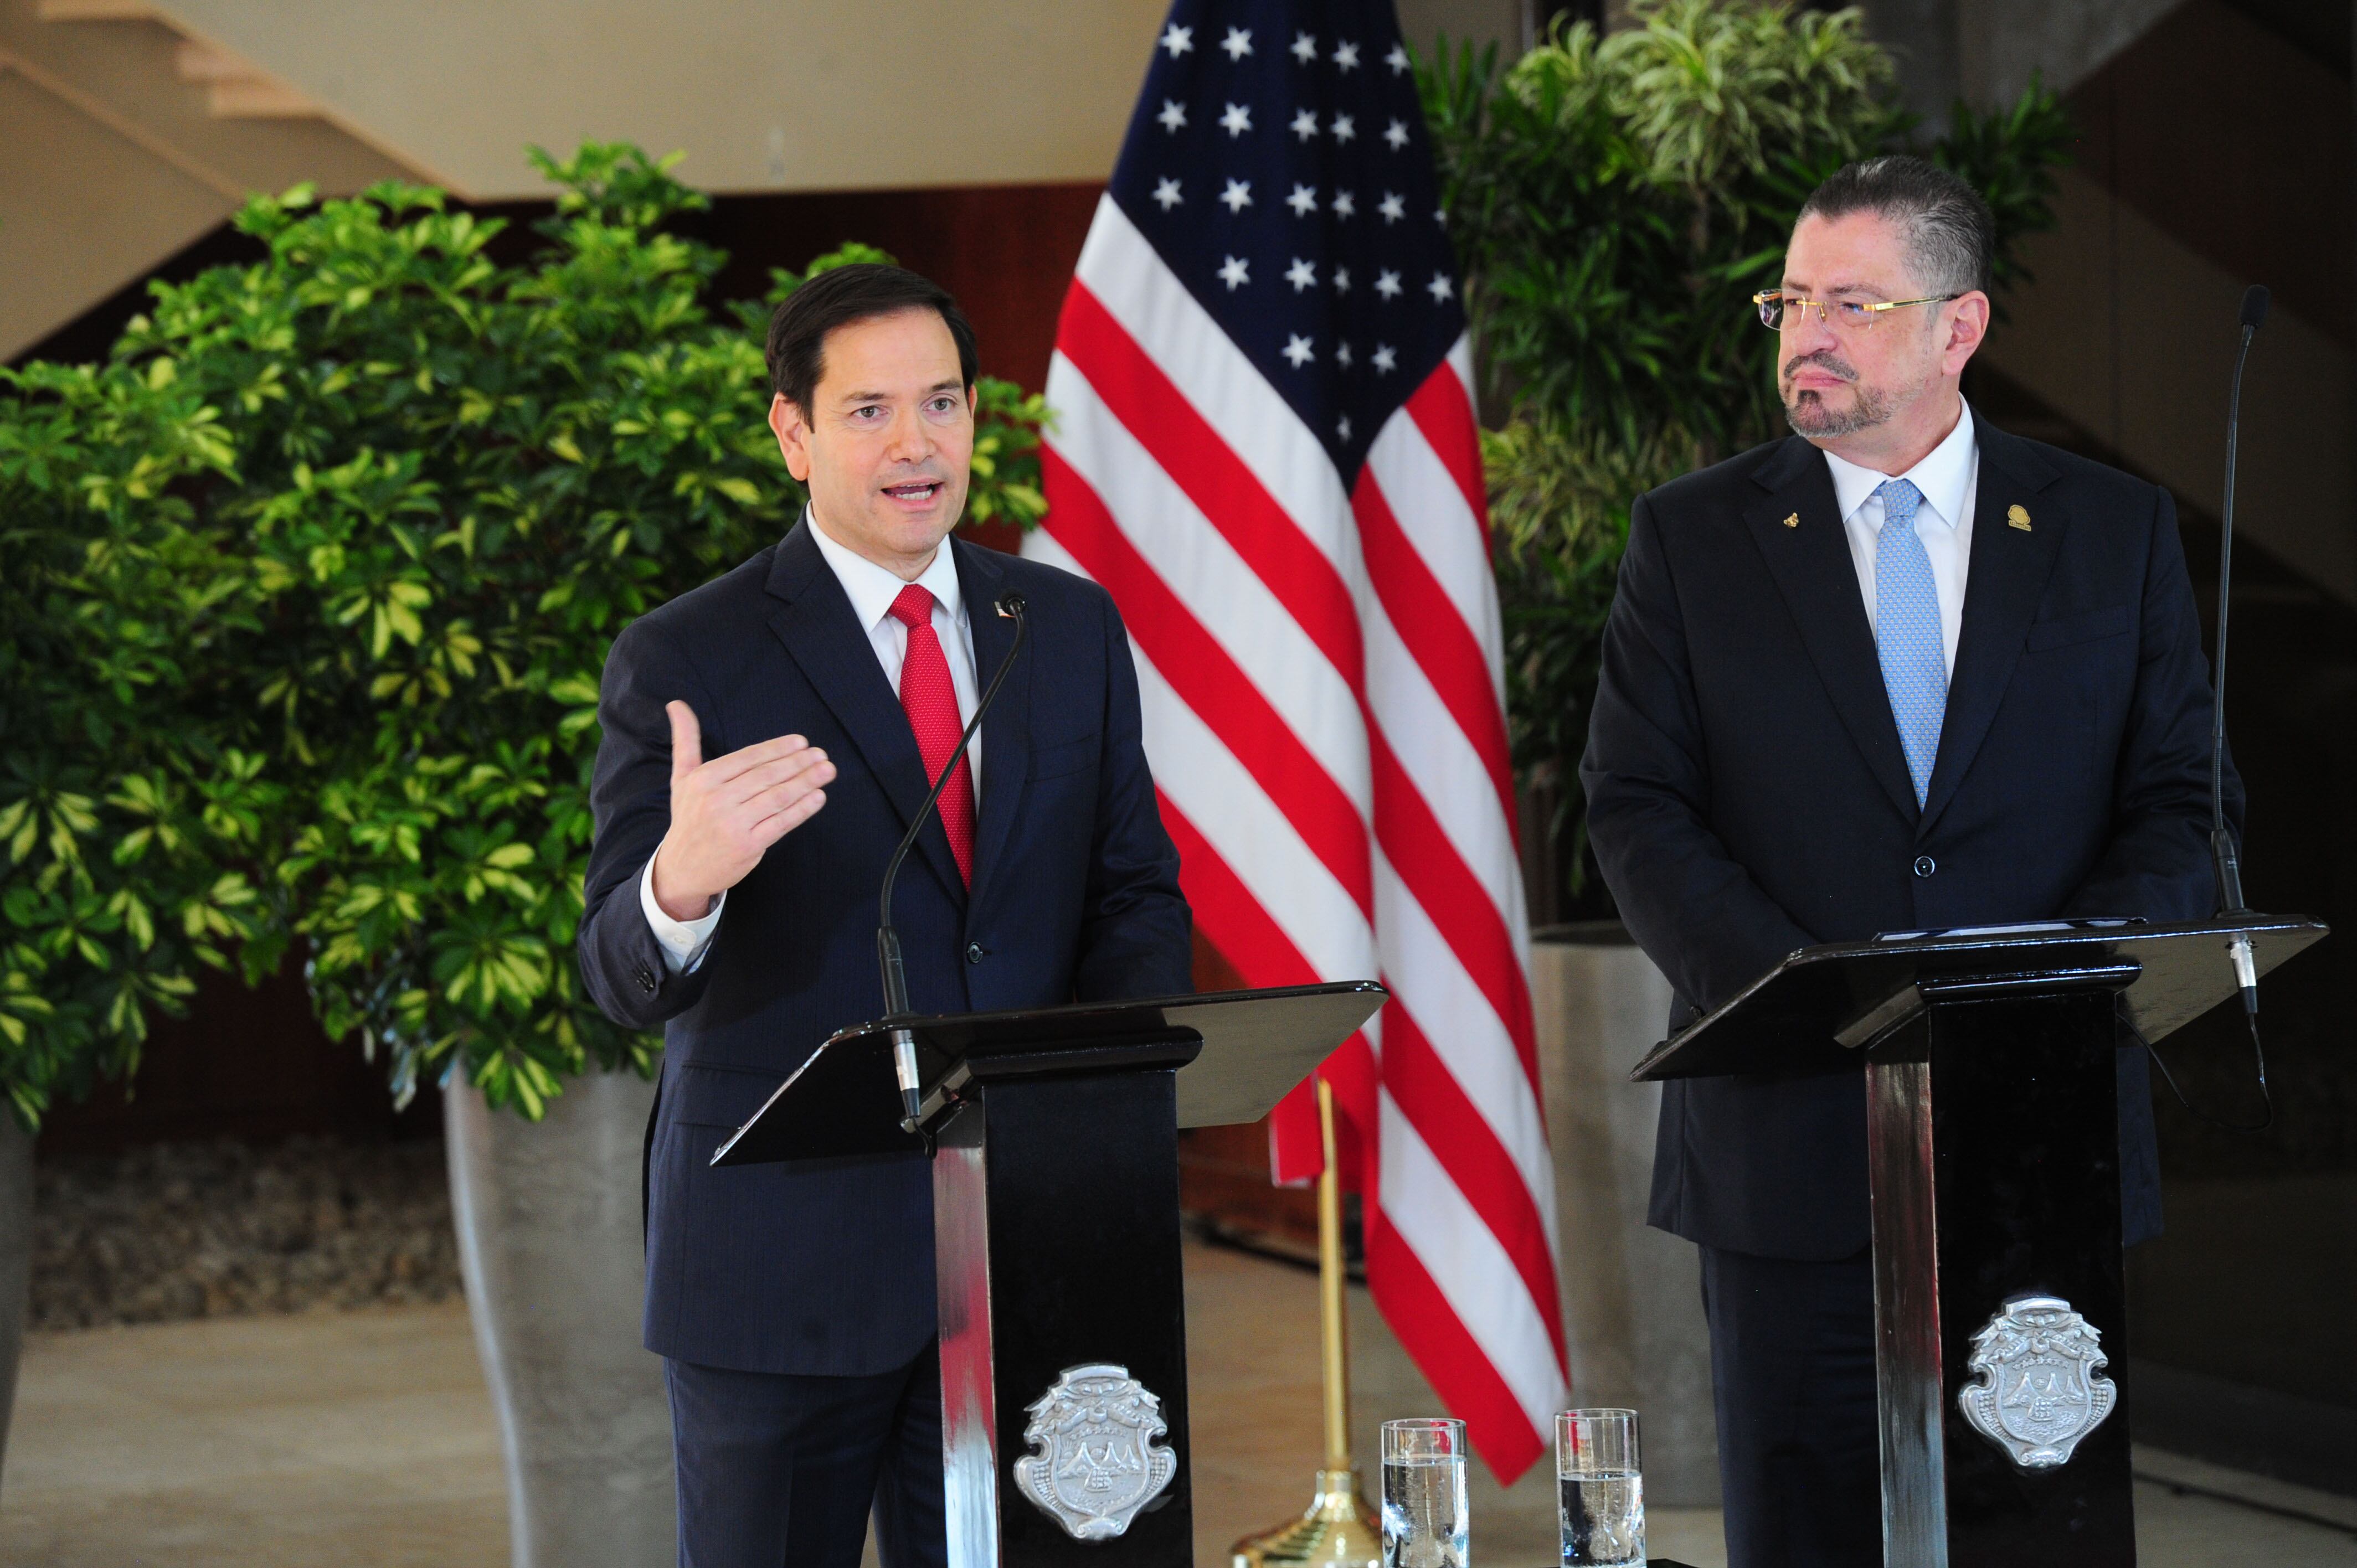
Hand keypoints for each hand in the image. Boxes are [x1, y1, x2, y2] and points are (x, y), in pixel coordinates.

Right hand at [650, 701, 834, 921]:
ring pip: (777, 797)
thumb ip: (685, 739)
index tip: (801, 742)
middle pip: (766, 776)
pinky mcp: (748, 845)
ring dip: (807, 782)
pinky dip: (802, 809)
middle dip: (798, 763)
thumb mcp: (682, 777)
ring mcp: (733, 824)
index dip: (777, 749)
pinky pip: (781, 823)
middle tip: (821, 755)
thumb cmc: (688, 817)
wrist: (681, 868)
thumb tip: (676, 703)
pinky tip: (818, 797)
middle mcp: (716, 800)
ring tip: (827, 771)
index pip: (748, 758)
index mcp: (703, 779)